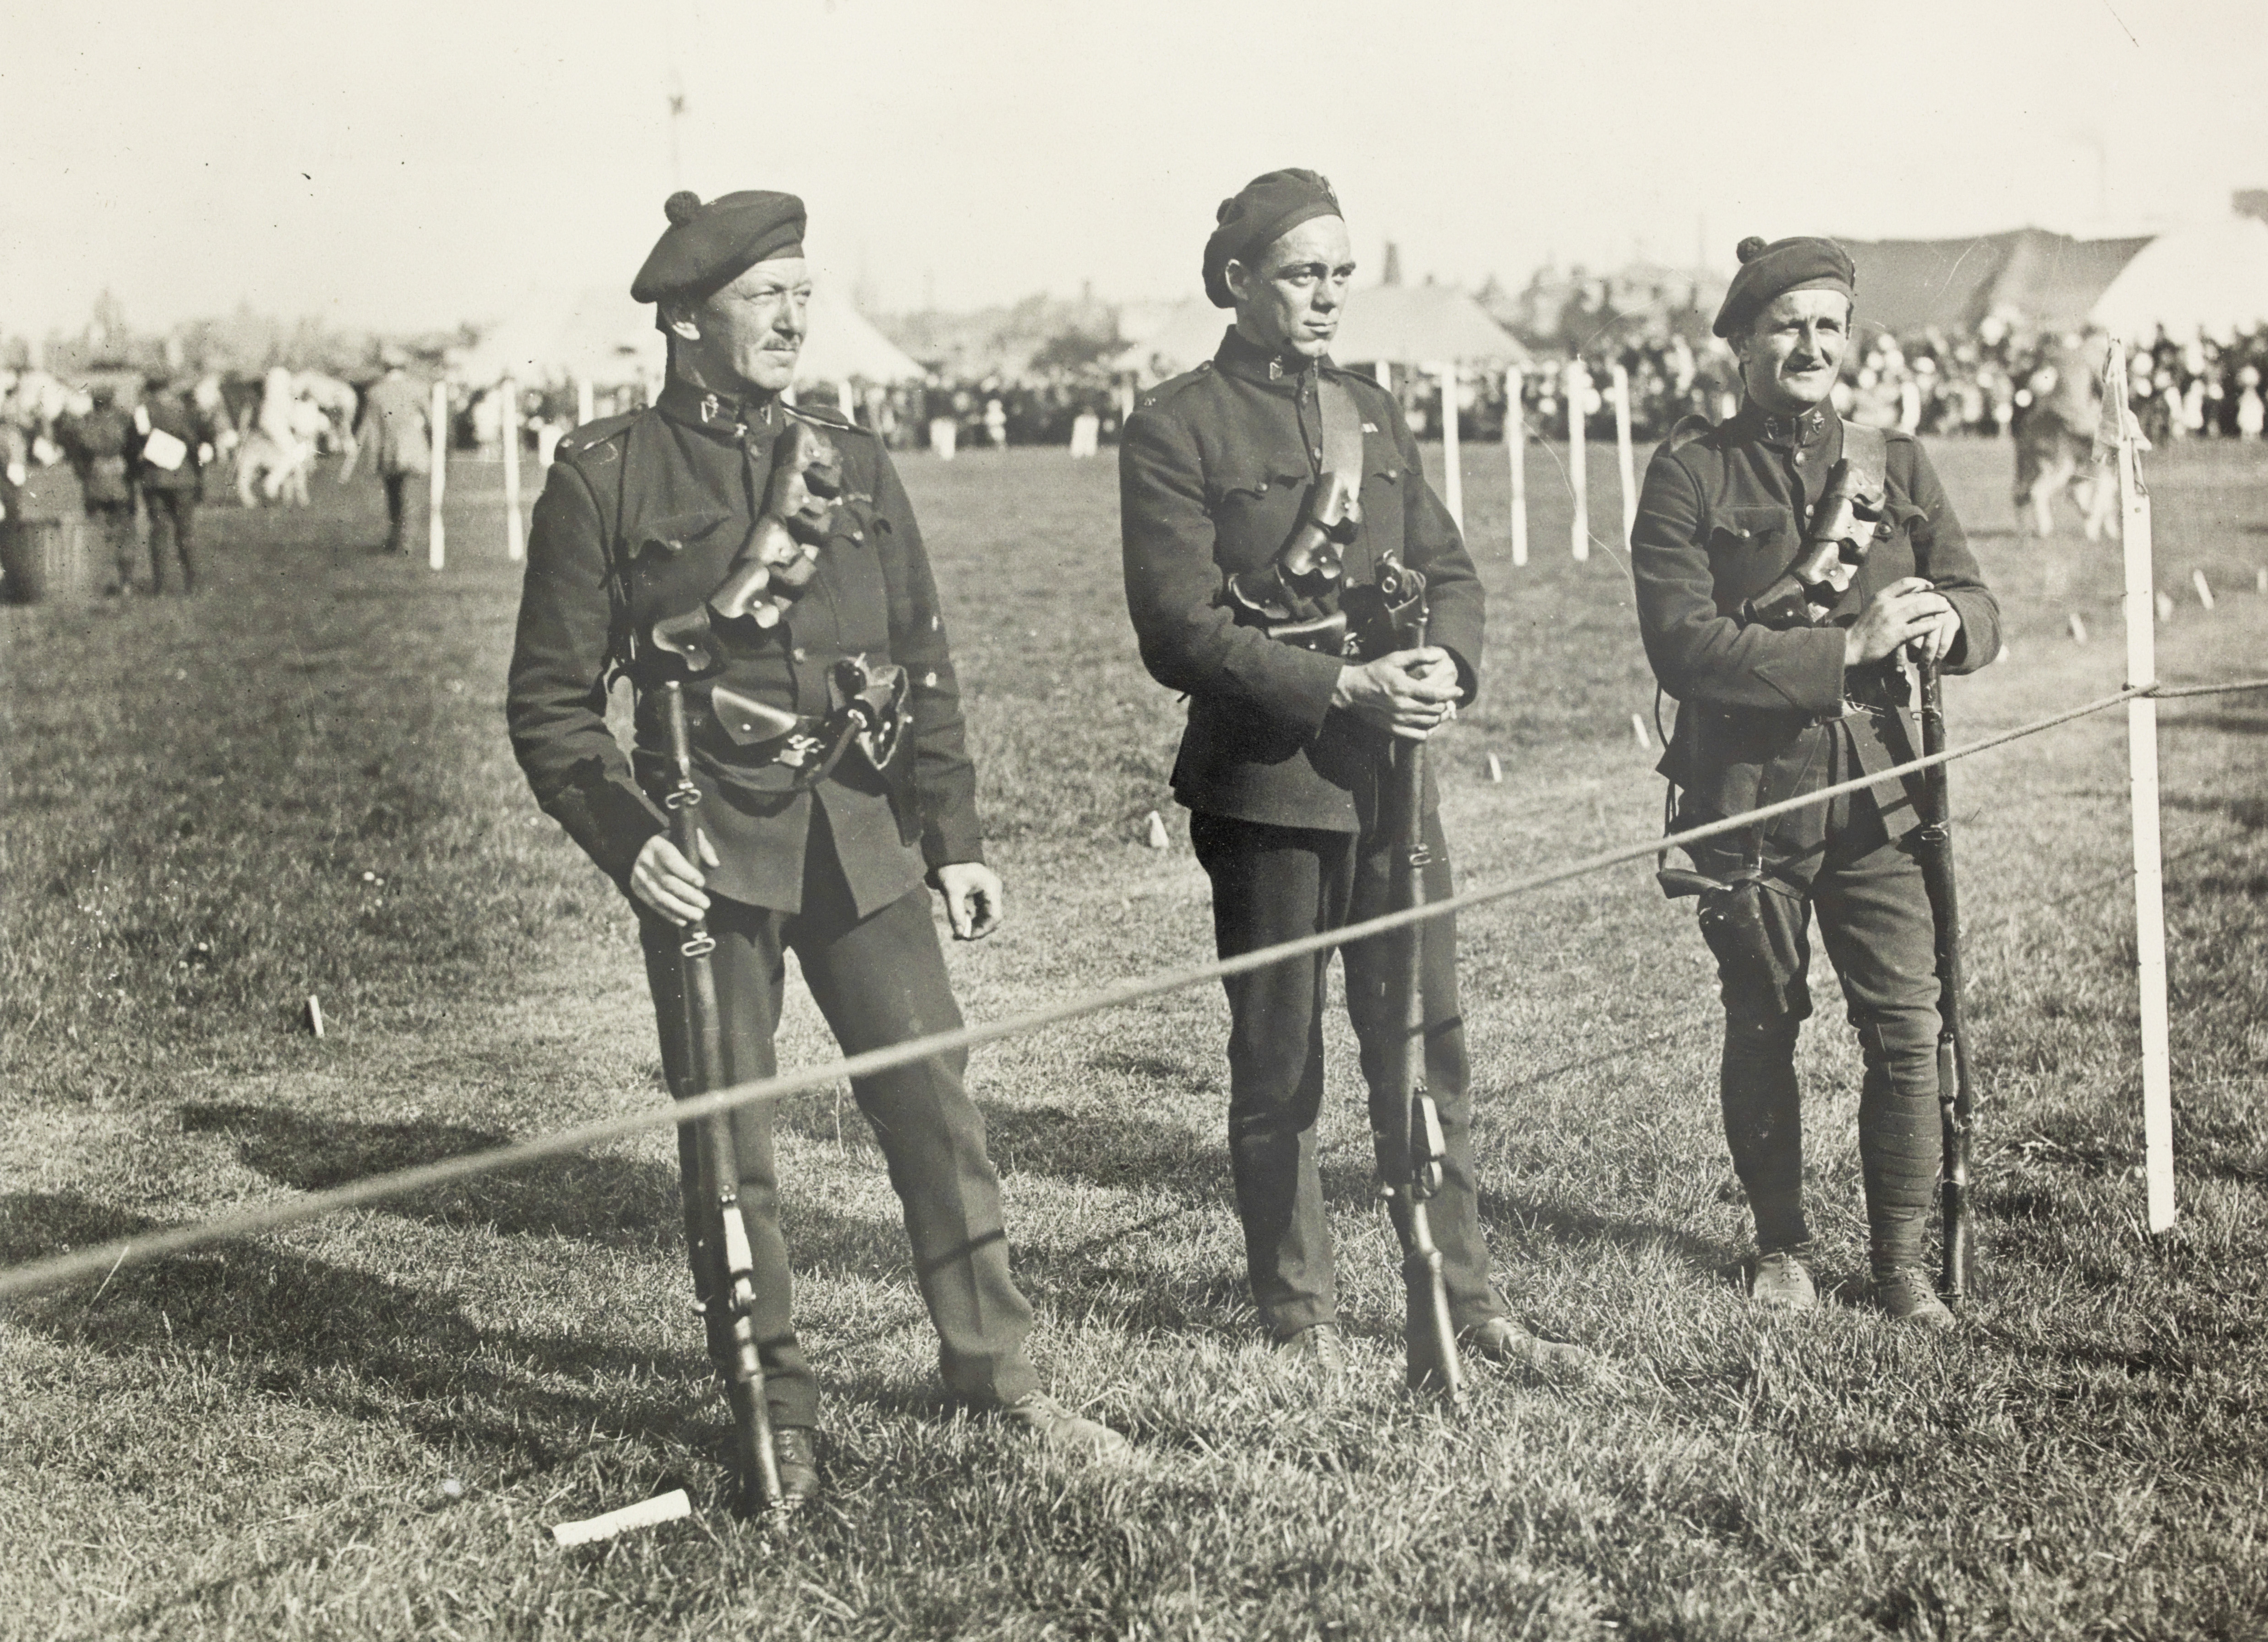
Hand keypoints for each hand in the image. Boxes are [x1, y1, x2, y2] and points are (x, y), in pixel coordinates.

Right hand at [629, 830, 717, 925]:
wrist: (652, 850)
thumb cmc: (676, 843)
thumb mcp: (690, 839)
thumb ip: (704, 848)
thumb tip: (714, 864)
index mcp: (656, 844)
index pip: (671, 859)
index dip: (686, 872)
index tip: (701, 883)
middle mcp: (644, 860)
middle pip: (667, 881)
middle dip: (688, 895)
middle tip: (706, 904)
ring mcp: (638, 875)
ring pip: (660, 896)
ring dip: (680, 909)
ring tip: (698, 915)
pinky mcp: (636, 888)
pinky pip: (653, 904)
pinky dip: (669, 914)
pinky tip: (683, 920)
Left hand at [935, 862, 1004, 939]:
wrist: (949, 853)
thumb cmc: (951, 868)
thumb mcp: (952, 891)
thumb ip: (956, 913)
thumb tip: (960, 933)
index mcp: (992, 888)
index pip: (995, 916)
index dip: (982, 930)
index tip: (966, 936)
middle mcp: (994, 890)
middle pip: (992, 918)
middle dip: (977, 929)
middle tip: (960, 936)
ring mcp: (990, 892)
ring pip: (987, 916)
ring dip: (975, 925)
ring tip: (959, 931)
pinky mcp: (983, 893)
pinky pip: (982, 910)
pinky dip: (973, 918)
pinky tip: (961, 919)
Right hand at [1333, 646, 1462, 740]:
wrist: (1353, 690)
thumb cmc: (1375, 672)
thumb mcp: (1395, 659)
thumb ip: (1418, 655)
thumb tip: (1439, 654)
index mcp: (1404, 687)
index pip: (1435, 694)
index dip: (1451, 693)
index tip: (1459, 690)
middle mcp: (1402, 706)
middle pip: (1435, 709)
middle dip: (1447, 703)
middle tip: (1451, 699)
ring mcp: (1398, 720)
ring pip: (1430, 722)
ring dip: (1441, 716)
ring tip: (1444, 708)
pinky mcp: (1394, 729)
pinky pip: (1419, 735)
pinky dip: (1429, 730)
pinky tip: (1431, 722)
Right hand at [1844, 577, 1956, 667]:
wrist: (1850, 646)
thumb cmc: (1862, 629)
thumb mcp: (1872, 608)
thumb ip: (1887, 600)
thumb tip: (1906, 593)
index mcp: (1880, 596)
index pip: (1905, 583)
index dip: (1921, 582)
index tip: (1930, 586)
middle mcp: (1887, 605)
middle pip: (1917, 595)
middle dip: (1934, 597)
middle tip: (1943, 600)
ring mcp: (1892, 619)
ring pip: (1921, 608)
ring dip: (1936, 607)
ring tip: (1946, 608)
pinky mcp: (1896, 634)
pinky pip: (1918, 627)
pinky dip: (1930, 624)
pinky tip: (1938, 624)